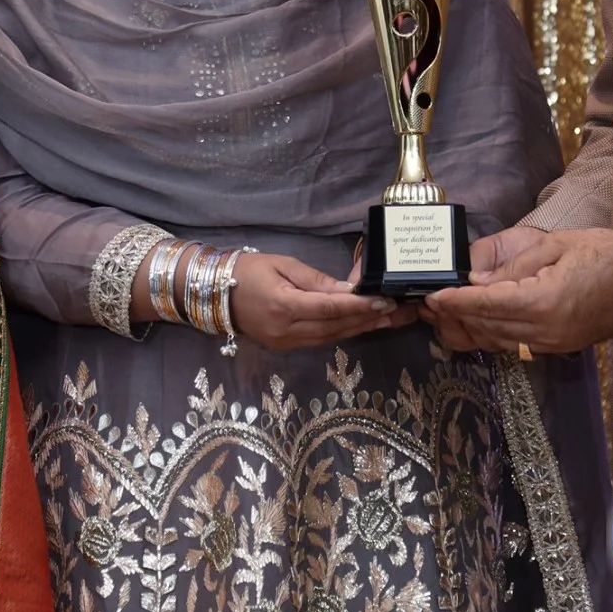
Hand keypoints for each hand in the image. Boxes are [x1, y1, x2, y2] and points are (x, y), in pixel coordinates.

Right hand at [231, 253, 415, 352]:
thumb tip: (348, 290)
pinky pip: (320, 341)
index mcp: (284, 306)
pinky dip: (342, 333)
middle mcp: (286, 330)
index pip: (331, 309)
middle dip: (369, 320)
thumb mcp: (282, 264)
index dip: (360, 306)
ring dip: (361, 329)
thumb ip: (315, 280)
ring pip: (331, 338)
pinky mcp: (285, 347)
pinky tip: (361, 326)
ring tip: (388, 320)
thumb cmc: (247, 271)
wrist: (214, 294)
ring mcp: (285, 343)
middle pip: (336, 328)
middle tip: (398, 312)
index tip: (384, 301)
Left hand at [421, 226, 559, 349]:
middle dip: (457, 315)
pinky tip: (477, 324)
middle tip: (431, 304)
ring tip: (445, 315)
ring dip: (470, 328)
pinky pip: (514, 346)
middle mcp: (545, 329)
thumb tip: (476, 280)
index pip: (488, 303)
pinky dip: (492, 335)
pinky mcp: (557, 347)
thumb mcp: (554, 244)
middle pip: (488, 326)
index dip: (457, 301)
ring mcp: (552, 342)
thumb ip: (513, 265)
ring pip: (498, 341)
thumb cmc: (602, 252)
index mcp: (543, 300)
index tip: (434, 296)